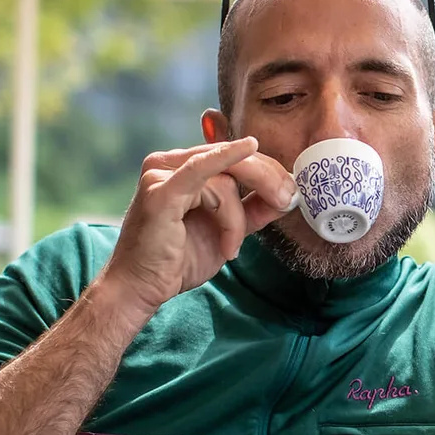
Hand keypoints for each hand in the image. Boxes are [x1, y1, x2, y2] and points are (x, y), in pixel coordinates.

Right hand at [92, 139, 295, 323]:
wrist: (143, 288)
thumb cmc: (178, 261)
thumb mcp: (227, 231)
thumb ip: (253, 210)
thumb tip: (288, 194)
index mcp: (184, 168)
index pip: (234, 160)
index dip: (268, 173)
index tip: (291, 194)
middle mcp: (170, 163)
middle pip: (234, 161)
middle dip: (267, 180)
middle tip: (288, 200)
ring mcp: (162, 173)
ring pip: (224, 181)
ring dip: (234, 219)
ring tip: (230, 247)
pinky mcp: (160, 190)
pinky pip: (201, 169)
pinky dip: (226, 158)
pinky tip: (248, 146)